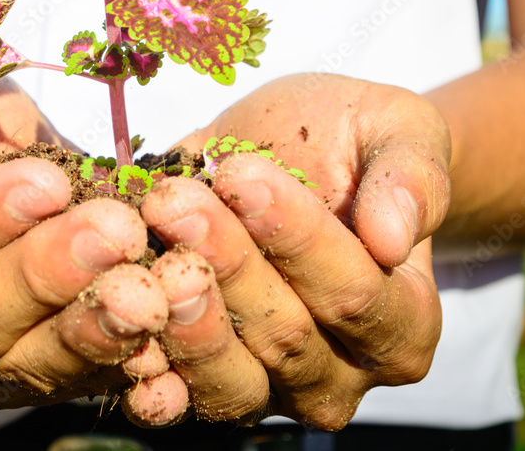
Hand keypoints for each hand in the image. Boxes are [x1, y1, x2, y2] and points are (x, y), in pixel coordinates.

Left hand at [138, 73, 449, 428]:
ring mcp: (272, 390)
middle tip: (172, 199)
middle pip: (284, 334)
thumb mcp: (396, 130)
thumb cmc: (351, 141)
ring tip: (142, 253)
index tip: (243, 173)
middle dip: (224, 263)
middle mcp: (342, 373)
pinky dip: (144, 366)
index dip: (296, 237)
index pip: (353, 292)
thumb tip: (395, 237)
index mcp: (404, 321)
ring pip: (228, 376)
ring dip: (180, 318)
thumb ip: (411, 177)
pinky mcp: (205, 385)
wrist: (297, 157)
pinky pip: (175, 394)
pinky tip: (112, 320)